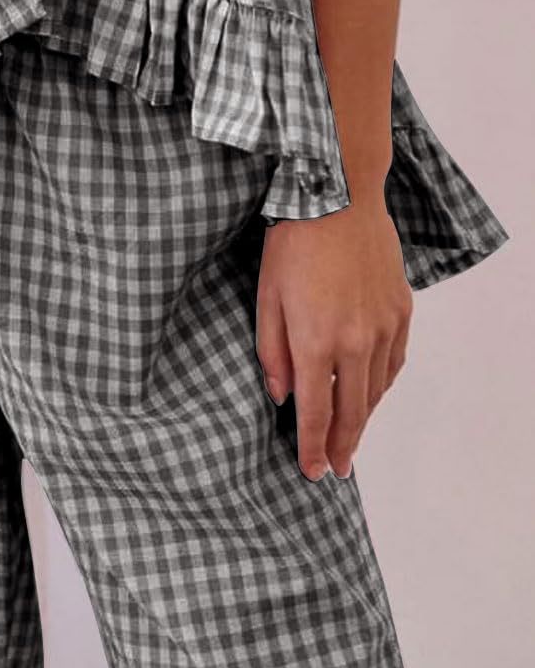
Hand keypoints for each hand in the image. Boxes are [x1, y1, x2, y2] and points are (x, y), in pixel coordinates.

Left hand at [255, 193, 411, 481]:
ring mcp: (383, 327)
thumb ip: (271, 350)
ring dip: (363, 418)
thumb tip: (281, 395)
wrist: (338, 196)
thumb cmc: (293, 241)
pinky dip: (382, 384)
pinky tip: (371, 392)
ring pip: (376, 389)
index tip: (313, 471)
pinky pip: (394, 361)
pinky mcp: (401, 310)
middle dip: (343, 445)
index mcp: (316, 340)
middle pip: (353, 410)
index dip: (314, 447)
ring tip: (351, 438)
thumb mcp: (267, 295)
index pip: (317, 412)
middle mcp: (356, 341)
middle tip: (336, 469)